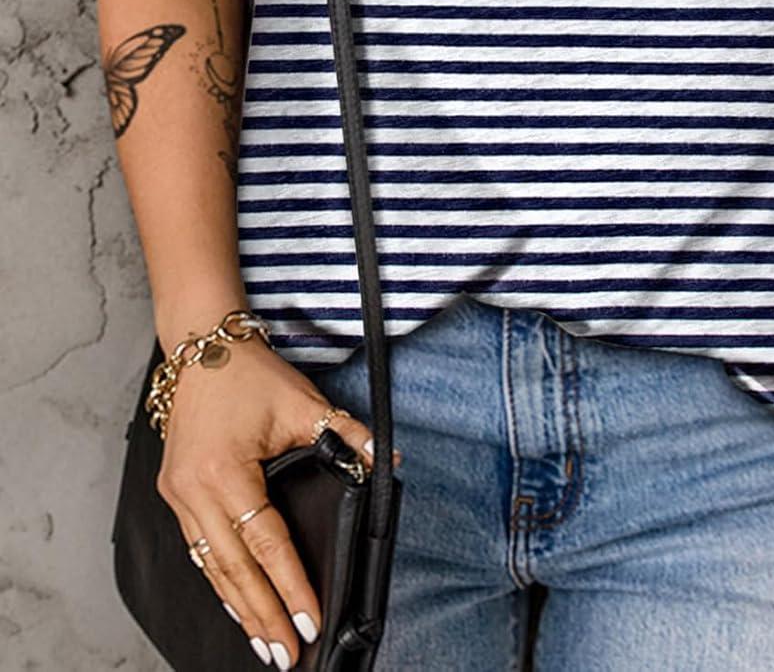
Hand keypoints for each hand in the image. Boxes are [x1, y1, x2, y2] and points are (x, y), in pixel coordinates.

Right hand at [154, 334, 388, 667]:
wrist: (203, 346)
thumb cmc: (250, 373)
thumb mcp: (306, 402)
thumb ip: (347, 435)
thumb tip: (385, 459)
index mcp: (225, 471)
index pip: (266, 542)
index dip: (290, 585)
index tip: (310, 619)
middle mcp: (195, 491)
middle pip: (232, 570)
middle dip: (262, 616)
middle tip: (286, 654)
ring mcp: (179, 495)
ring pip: (211, 567)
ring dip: (239, 607)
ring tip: (264, 642)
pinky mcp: (175, 493)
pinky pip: (198, 549)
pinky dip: (219, 580)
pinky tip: (236, 603)